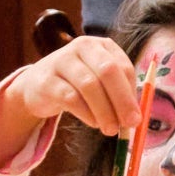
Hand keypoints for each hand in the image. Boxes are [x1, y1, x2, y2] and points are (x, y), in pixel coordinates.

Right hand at [4, 35, 139, 136]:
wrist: (37, 85)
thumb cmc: (76, 85)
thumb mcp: (100, 83)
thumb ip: (119, 96)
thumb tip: (135, 119)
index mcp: (102, 46)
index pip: (123, 67)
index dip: (131, 94)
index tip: (136, 118)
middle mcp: (82, 46)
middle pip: (108, 71)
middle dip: (122, 101)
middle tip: (129, 124)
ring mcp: (62, 60)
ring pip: (89, 85)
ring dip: (104, 111)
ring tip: (110, 129)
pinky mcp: (46, 79)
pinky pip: (70, 97)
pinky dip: (86, 114)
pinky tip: (93, 123)